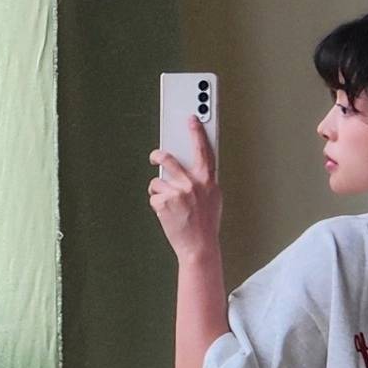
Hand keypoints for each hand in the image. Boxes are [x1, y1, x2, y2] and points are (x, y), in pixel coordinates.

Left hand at [147, 116, 221, 260]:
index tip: (191, 119)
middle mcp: (192, 184)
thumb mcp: (213, 200)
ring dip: (158, 190)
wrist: (199, 248)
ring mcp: (177, 192)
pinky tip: (167, 214)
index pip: (203, 151)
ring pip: (157, 180)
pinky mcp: (164, 202)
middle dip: (158, 155)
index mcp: (207, 181)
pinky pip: (153, 196)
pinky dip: (157, 205)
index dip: (197, 133)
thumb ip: (204, 182)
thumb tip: (193, 170)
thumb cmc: (206, 226)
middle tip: (155, 156)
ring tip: (167, 203)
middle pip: (168, 158)